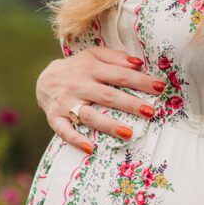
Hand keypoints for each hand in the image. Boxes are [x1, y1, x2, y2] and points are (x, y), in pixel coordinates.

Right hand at [36, 47, 166, 152]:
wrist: (43, 79)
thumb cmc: (76, 68)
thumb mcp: (93, 55)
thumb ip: (115, 57)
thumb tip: (139, 63)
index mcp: (90, 68)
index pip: (120, 75)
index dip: (141, 81)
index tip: (160, 88)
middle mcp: (79, 85)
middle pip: (107, 96)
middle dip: (130, 104)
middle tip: (150, 112)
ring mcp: (66, 103)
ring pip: (90, 115)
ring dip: (109, 125)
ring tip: (128, 133)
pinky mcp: (55, 118)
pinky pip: (65, 131)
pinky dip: (76, 140)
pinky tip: (91, 148)